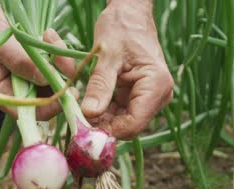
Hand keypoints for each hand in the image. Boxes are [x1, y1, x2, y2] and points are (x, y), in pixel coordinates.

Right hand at [0, 0, 75, 119]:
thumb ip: (20, 63)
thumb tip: (45, 79)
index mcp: (1, 93)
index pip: (30, 112)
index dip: (52, 106)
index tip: (69, 91)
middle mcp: (15, 88)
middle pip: (47, 95)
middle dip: (59, 76)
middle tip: (62, 56)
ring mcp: (25, 73)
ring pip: (53, 77)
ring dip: (58, 59)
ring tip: (50, 36)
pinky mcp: (33, 60)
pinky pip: (52, 61)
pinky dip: (55, 49)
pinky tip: (48, 34)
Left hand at [81, 0, 173, 139]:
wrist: (129, 14)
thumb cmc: (121, 27)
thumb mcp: (107, 56)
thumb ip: (99, 86)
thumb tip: (89, 114)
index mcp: (156, 87)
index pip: (132, 125)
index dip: (107, 129)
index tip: (81, 124)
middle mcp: (157, 97)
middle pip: (126, 126)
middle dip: (101, 123)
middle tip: (76, 115)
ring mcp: (148, 98)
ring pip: (120, 121)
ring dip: (99, 116)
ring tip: (79, 104)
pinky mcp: (136, 96)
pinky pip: (117, 112)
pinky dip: (101, 108)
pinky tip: (87, 99)